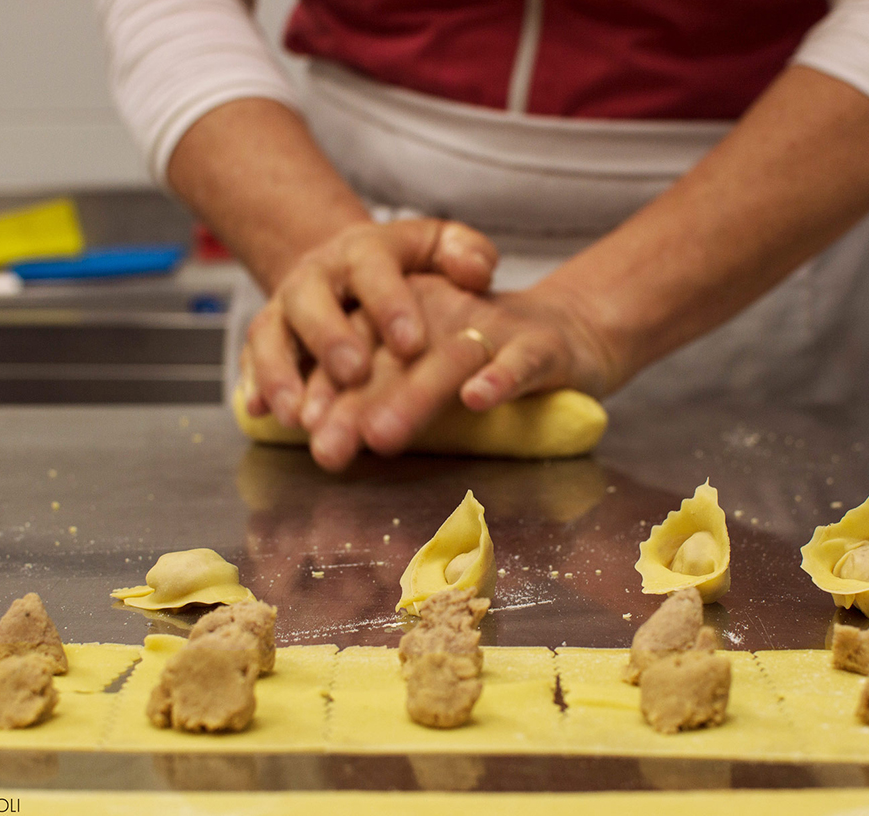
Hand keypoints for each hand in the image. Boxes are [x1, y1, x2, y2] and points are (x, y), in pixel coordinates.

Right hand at [244, 219, 497, 427]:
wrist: (340, 265)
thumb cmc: (402, 266)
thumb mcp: (437, 247)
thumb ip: (465, 252)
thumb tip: (477, 272)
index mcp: (362, 251)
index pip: (373, 270)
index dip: (390, 304)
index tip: (411, 343)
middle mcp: (315, 276)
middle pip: (312, 300)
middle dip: (330, 338)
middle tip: (353, 374)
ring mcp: (283, 307)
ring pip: (271, 334)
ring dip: (281, 373)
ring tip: (298, 415)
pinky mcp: (265, 338)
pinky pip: (249, 359)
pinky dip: (251, 385)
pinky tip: (257, 413)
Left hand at [302, 274, 614, 471]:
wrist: (567, 332)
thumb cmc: (483, 361)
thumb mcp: (426, 376)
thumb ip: (376, 399)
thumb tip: (315, 439)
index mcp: (406, 321)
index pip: (356, 349)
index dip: (326, 385)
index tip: (302, 423)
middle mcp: (443, 316)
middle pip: (392, 357)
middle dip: (356, 402)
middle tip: (328, 445)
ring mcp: (494, 330)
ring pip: (448, 359)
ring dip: (413, 396)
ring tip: (381, 436)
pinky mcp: (542, 345)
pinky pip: (522, 359)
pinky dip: (500, 376)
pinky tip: (477, 398)